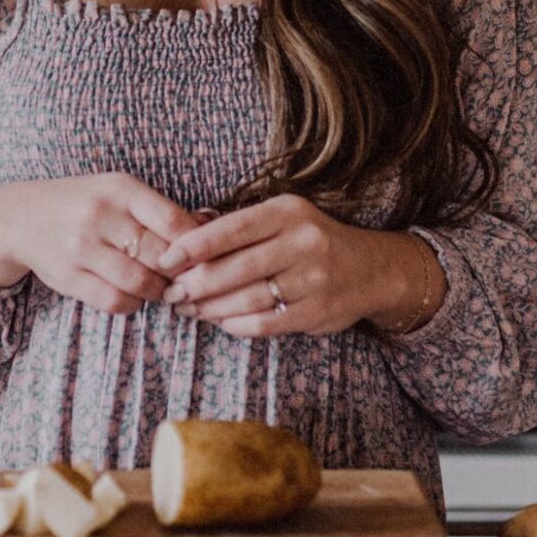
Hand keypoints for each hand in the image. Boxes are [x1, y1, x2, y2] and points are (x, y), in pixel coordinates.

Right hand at [0, 174, 200, 315]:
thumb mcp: (119, 192)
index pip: (173, 221)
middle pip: (160, 255)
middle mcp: (100, 215)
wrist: (22, 218)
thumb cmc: (86, 204)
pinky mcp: (68, 276)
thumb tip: (213, 226)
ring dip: (158, 291)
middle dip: (179, 273)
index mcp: (120, 188)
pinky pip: (115, 301)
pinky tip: (134, 296)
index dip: (196, 245)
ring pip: (140, 282)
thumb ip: (161, 210)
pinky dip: (133, 304)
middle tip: (186, 279)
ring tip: (161, 288)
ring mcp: (81, 247)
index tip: (203, 256)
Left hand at [160, 196, 444, 339]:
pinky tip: (220, 320)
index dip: (194, 245)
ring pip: (248, 298)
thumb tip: (184, 228)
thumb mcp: (282, 218)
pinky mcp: (317, 312)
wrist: (371, 270)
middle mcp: (303, 242)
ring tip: (188, 308)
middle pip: (236, 268)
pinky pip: (265, 322)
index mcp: (288, 212)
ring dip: (211, 307)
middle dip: (196, 283)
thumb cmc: (311, 240)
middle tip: (171, 292)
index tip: (165, 259)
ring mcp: (313, 279)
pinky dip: (236, 323)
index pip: (233, 228)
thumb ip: (237, 224)